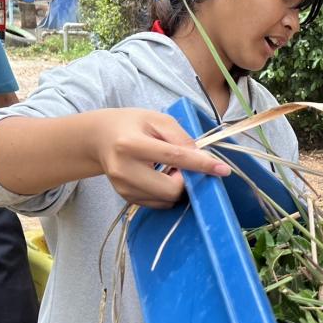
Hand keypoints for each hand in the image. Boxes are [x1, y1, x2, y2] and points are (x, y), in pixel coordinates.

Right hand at [91, 109, 230, 208]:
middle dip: (187, 180)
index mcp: (131, 144)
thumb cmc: (131, 124)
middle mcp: (124, 170)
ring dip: (178, 186)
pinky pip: (159, 203)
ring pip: (166, 199)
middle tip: (185, 165)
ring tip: (170, 168)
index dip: (201, 165)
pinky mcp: (126, 198)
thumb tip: (202, 158)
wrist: (99, 138)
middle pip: (170, 189)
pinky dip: (168, 192)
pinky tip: (161, 176)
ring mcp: (123, 187)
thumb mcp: (157, 119)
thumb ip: (180, 137)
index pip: (174, 157)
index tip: (223, 170)